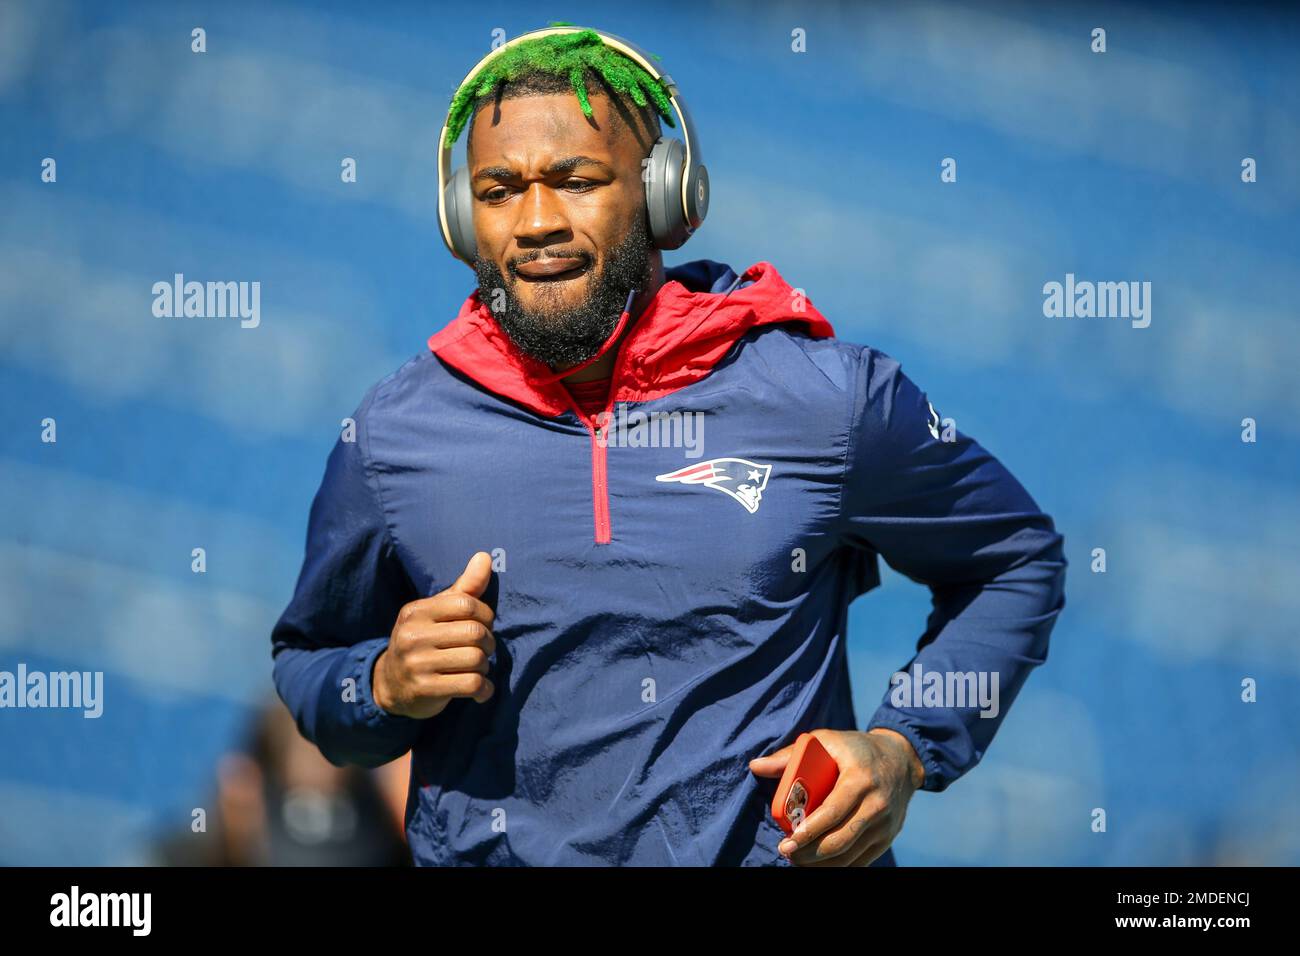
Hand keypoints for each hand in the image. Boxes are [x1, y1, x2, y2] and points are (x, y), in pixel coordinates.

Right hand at [372, 552, 495, 718]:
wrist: (390, 684)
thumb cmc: (424, 641)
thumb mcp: (438, 612)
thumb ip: (464, 588)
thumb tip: (485, 557)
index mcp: (417, 611)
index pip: (466, 603)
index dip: (486, 615)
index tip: (483, 625)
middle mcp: (413, 635)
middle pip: (474, 633)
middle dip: (489, 642)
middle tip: (484, 649)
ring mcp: (416, 664)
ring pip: (475, 659)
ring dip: (485, 666)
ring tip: (479, 668)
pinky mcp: (424, 690)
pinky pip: (471, 685)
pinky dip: (484, 689)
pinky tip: (481, 689)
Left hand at [748, 728, 923, 866]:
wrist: (901, 759)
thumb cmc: (855, 748)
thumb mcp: (826, 741)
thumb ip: (790, 755)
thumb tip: (756, 766)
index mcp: (860, 779)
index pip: (833, 812)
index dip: (809, 831)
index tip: (788, 842)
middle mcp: (877, 804)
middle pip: (841, 839)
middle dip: (810, 852)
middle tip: (787, 852)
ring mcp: (884, 824)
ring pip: (850, 855)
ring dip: (821, 863)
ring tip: (798, 860)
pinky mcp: (887, 837)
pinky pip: (861, 861)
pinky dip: (838, 866)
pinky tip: (819, 864)